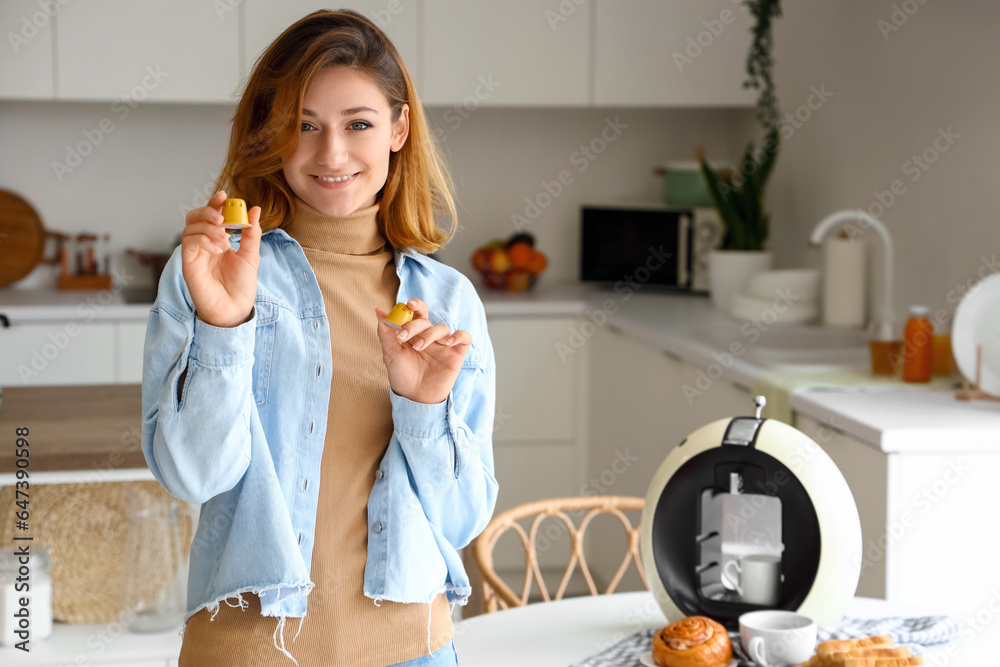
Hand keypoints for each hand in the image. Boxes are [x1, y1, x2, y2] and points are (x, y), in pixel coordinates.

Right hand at [181, 190, 261, 327]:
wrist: (235, 309)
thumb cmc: (242, 285)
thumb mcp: (251, 255)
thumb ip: (252, 233)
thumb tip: (255, 209)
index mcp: (219, 239)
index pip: (212, 215)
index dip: (215, 203)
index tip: (224, 196)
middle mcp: (204, 244)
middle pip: (195, 217)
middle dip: (207, 211)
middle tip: (222, 217)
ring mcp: (195, 253)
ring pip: (190, 227)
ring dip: (207, 227)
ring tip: (223, 239)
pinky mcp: (188, 264)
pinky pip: (188, 243)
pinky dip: (202, 240)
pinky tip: (216, 249)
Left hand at [375, 298, 471, 403]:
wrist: (415, 398)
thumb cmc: (403, 375)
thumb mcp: (391, 354)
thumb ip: (385, 333)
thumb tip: (378, 311)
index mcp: (414, 333)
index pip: (416, 312)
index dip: (414, 305)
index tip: (407, 304)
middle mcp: (429, 336)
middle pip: (426, 319)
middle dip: (415, 324)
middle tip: (403, 336)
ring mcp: (443, 344)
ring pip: (442, 328)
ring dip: (430, 334)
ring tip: (418, 347)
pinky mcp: (456, 354)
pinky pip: (464, 337)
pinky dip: (458, 335)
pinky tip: (448, 342)